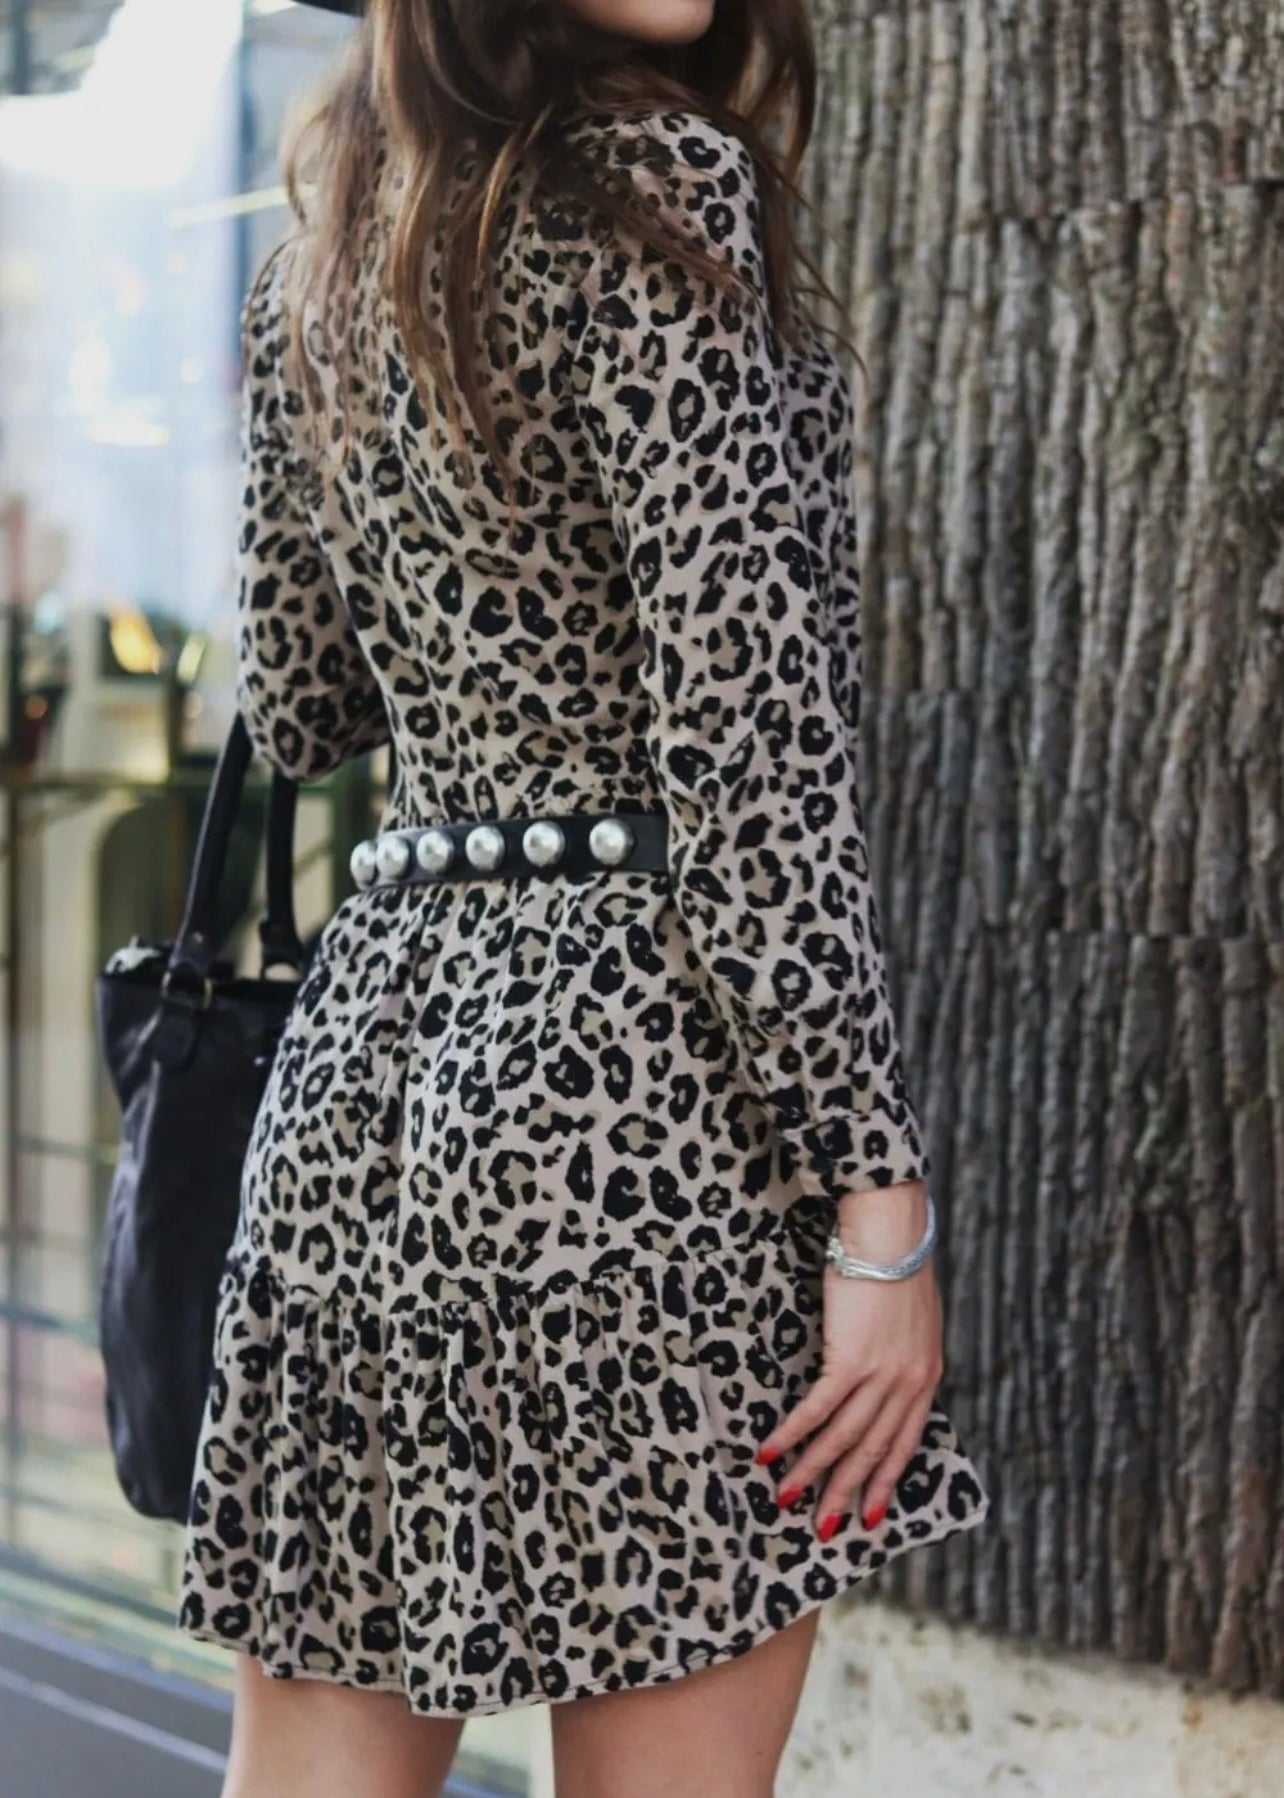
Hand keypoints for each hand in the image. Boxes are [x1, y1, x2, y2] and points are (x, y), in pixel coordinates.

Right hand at [753, 1180, 943, 1537]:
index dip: (886, 1482)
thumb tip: (883, 1374)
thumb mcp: (914, 1319)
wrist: (892, 1235)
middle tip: (823, 1528)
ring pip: (843, 1439)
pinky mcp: (851, 1361)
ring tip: (786, 1498)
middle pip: (872, 1452)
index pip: (905, 1444)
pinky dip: (793, 1436)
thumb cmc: (897, 1264)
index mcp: (926, 1376)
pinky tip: (770, 1453)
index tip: (871, 1516)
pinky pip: (818, 1410)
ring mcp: (881, 1376)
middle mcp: (908, 1384)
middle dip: (846, 1494)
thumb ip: (903, 1354)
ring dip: (811, 1473)